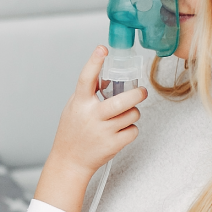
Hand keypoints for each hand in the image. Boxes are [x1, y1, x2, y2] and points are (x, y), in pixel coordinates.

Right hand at [35, 45, 146, 211]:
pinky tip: (121, 132)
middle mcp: (91, 116)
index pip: (86, 79)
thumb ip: (88, 93)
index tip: (102, 49)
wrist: (70, 161)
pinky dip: (130, 130)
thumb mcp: (74, 108)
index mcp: (80, 103)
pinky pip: (133, 131)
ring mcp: (103, 132)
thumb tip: (108, 77)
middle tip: (141, 92)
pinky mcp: (113, 145)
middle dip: (137, 95)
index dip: (94, 62)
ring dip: (132, 114)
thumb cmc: (72, 133)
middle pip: (122, 101)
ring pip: (131, 115)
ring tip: (124, 117)